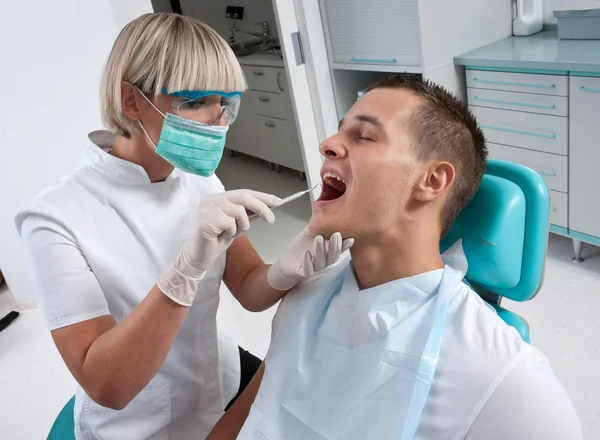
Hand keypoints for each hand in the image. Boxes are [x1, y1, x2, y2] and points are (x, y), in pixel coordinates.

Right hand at [158, 190, 280, 305]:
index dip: (262, 196)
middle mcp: (212, 199)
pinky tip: (221, 237)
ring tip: (231, 234)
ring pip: (239, 211)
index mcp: (218, 198)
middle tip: (271, 219)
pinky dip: (231, 232)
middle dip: (262, 208)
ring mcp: (207, 207)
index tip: (277, 201)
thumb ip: (247, 214)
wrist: (198, 257)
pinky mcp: (206, 219)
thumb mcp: (235, 224)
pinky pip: (231, 223)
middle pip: (244, 197)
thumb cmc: (215, 241)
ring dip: (242, 226)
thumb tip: (267, 207)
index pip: (244, 192)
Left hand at [267, 229, 353, 290]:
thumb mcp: (312, 233)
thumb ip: (320, 226)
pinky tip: (307, 253)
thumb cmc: (302, 246)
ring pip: (321, 262)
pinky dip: (308, 262)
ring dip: (321, 250)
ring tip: (318, 238)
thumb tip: (328, 211)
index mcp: (328, 251)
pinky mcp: (303, 272)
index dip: (346, 245)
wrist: (288, 260)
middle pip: (333, 256)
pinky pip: (308, 270)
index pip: (340, 249)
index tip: (350, 238)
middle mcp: (324, 260)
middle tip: (335, 234)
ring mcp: (314, 267)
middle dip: (335, 246)